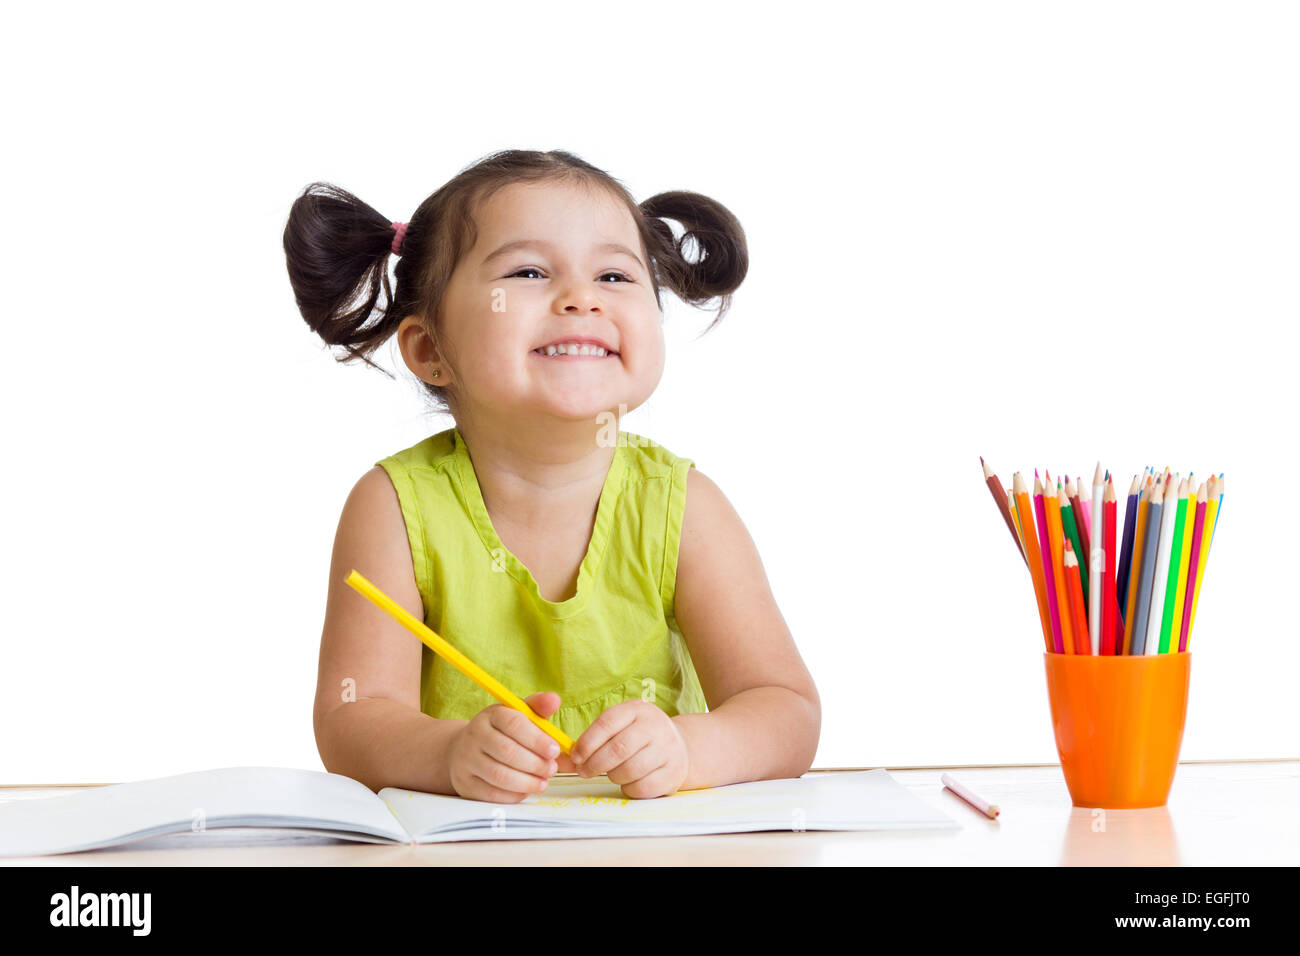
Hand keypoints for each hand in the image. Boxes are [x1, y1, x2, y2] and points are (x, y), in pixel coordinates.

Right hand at [448, 691, 567, 802]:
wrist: (464, 750)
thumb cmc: (501, 732)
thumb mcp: (517, 714)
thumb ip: (538, 708)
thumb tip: (554, 699)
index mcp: (491, 715)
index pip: (513, 724)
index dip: (537, 739)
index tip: (555, 750)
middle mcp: (475, 735)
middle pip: (507, 752)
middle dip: (535, 764)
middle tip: (552, 769)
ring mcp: (467, 760)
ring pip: (500, 775)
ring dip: (527, 782)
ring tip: (543, 782)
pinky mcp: (466, 784)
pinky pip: (492, 794)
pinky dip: (514, 794)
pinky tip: (526, 790)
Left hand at [569, 700, 688, 798]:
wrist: (680, 747)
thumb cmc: (638, 738)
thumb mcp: (618, 728)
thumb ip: (589, 742)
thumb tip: (559, 760)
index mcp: (637, 710)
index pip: (607, 723)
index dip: (587, 742)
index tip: (576, 756)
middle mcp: (656, 726)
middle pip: (618, 749)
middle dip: (595, 764)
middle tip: (584, 771)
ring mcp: (668, 749)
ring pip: (630, 769)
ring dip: (612, 775)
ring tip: (611, 772)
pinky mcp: (673, 773)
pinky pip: (642, 787)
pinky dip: (628, 788)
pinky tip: (628, 781)